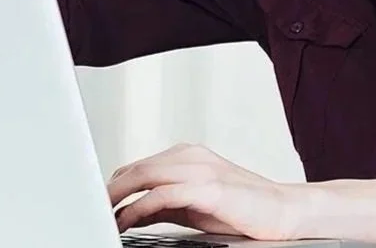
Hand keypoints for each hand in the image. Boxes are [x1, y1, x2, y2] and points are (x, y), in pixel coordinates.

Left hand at [108, 144, 308, 241]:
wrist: (284, 212)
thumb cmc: (243, 209)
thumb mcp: (193, 205)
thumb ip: (162, 204)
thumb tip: (131, 212)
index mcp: (186, 155)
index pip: (139, 165)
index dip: (115, 184)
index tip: (99, 201)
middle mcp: (190, 156)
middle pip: (135, 168)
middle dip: (109, 189)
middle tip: (91, 207)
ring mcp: (199, 169)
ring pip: (143, 176)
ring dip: (117, 197)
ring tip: (103, 214)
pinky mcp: (208, 188)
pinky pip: (162, 195)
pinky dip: (138, 208)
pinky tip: (127, 220)